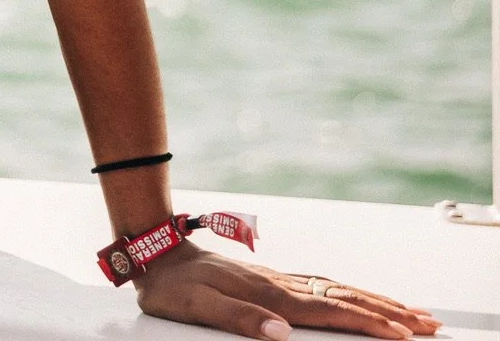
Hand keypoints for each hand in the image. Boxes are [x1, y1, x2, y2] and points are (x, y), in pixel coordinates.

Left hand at [133, 242, 437, 337]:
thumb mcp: (197, 306)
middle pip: (345, 298)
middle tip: (428, 322)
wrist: (155, 251)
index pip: (329, 312)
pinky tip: (358, 296)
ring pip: (337, 290)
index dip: (367, 323)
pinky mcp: (271, 278)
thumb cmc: (173, 284)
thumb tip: (280, 332)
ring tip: (409, 310)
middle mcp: (279, 284)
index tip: (402, 334)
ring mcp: (277, 279)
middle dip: (388, 311)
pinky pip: (322, 286)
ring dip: (375, 300)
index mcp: (268, 295)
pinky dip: (349, 293)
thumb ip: (239, 319)